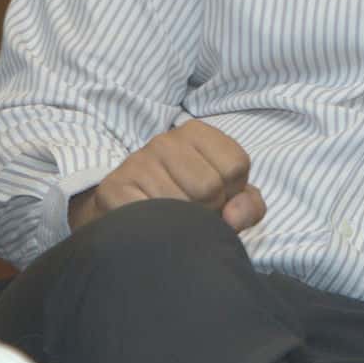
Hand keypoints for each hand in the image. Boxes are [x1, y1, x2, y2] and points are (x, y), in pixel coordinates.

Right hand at [68, 119, 264, 233]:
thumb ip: (248, 205)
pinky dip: (158, 229)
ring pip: (181, 205)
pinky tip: (153, 224)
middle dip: (208, 210)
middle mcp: (165, 141)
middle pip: (210, 186)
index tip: (216, 196)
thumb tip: (233, 217)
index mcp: (196, 133)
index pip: (236, 165)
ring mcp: (137, 162)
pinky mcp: (114, 188)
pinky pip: (151, 216)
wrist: (130, 218)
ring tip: (172, 217)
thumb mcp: (227, 198)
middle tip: (191, 211)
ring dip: (182, 223)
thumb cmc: (188, 203)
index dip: (232, 192)